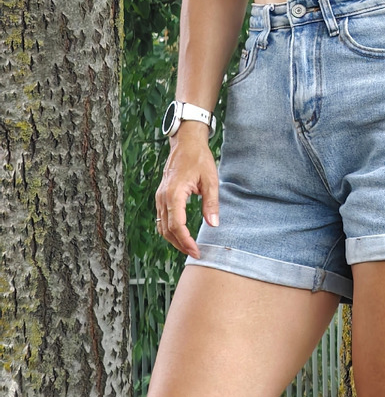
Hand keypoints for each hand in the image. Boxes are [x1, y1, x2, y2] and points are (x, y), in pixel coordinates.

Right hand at [155, 122, 218, 258]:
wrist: (186, 143)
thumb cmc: (199, 158)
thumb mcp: (210, 179)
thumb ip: (211, 202)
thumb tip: (213, 224)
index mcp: (174, 193)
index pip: (176, 225)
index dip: (186, 241)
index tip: (196, 251)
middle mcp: (163, 197)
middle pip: (167, 230)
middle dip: (180, 244)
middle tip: (195, 253)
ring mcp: (160, 197)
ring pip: (162, 226)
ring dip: (174, 239)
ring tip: (189, 247)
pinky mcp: (161, 196)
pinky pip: (162, 218)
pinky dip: (170, 230)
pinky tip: (181, 234)